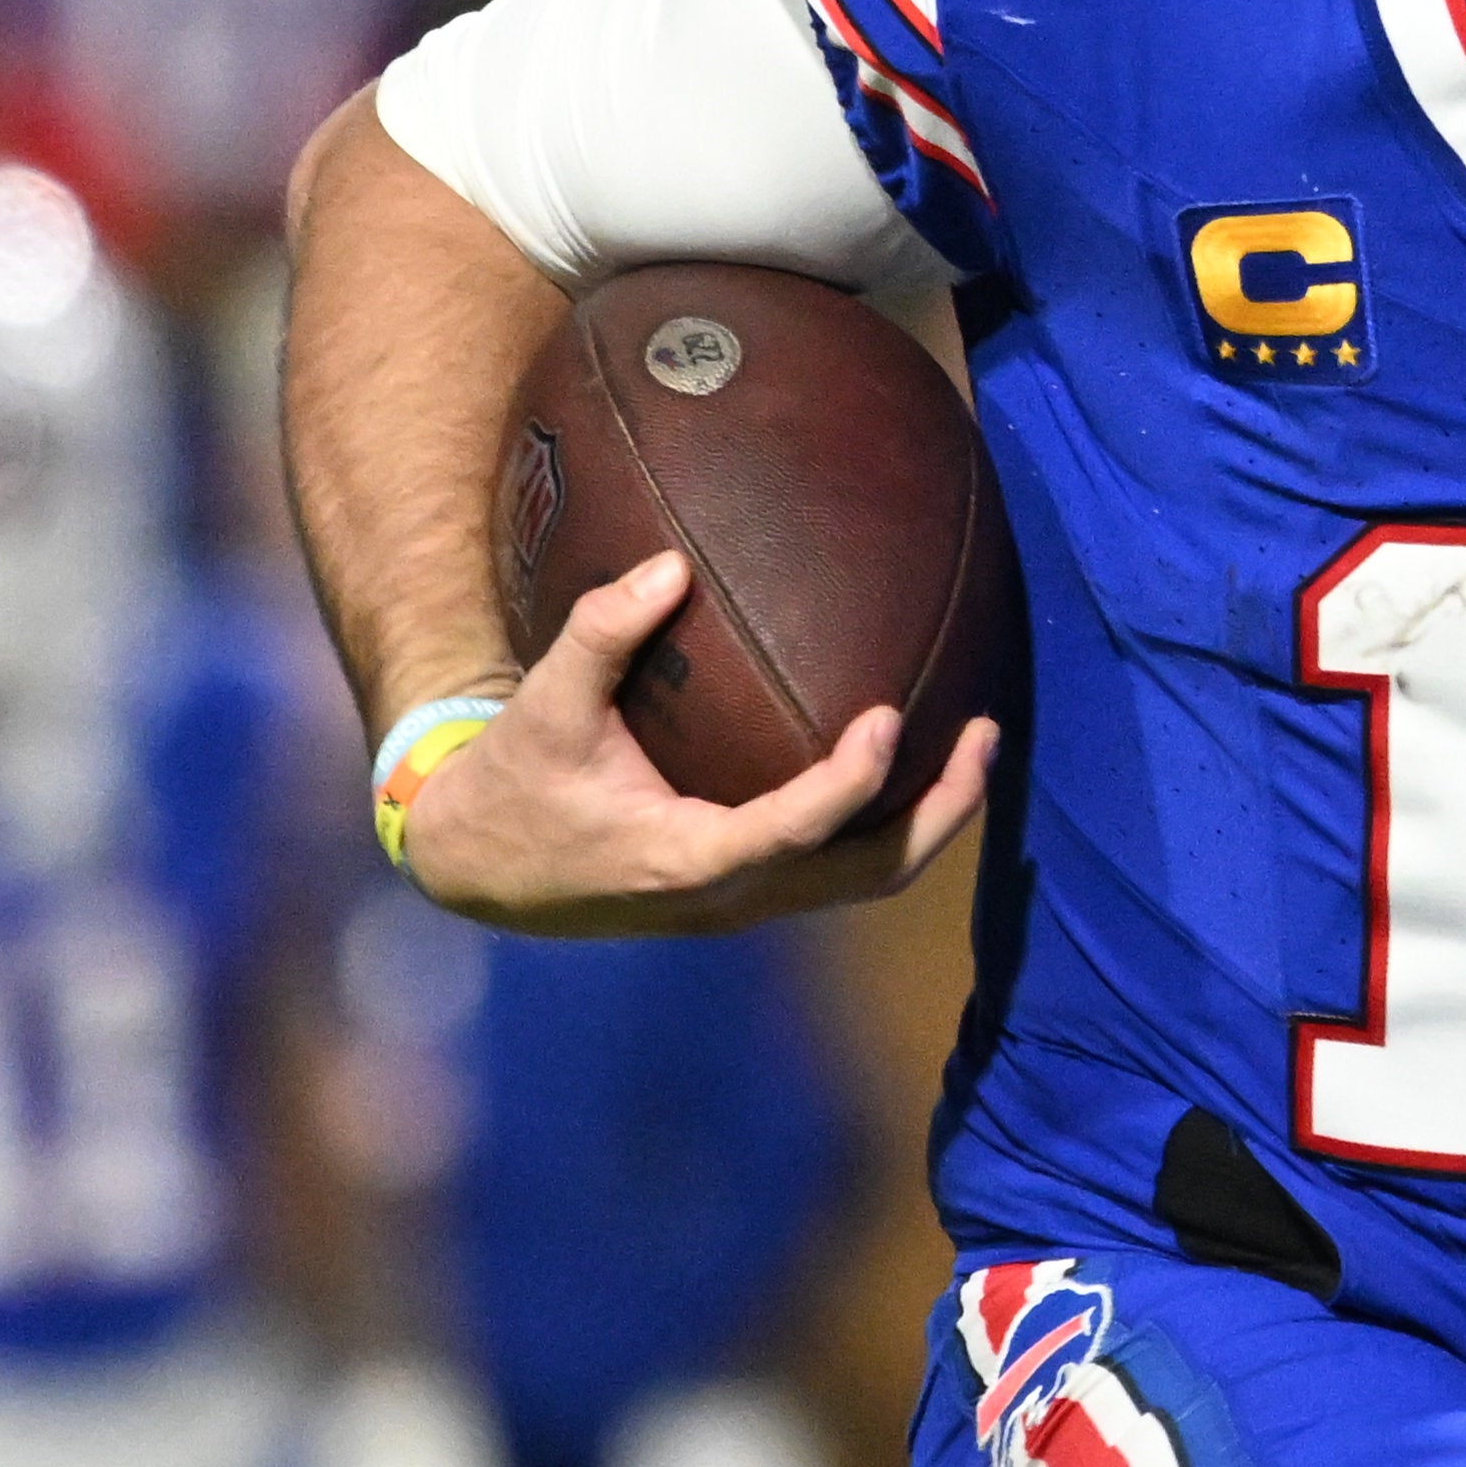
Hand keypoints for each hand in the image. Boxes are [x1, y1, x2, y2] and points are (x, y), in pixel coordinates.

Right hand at [391, 550, 996, 937]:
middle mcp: (733, 897)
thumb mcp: (542, 708)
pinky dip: (892, 822)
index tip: (887, 720)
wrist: (481, 868)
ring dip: (932, 820)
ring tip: (976, 741)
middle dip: (942, 812)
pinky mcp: (753, 893)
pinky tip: (915, 759)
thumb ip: (600, 636)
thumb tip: (669, 563)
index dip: (850, 785)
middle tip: (985, 731)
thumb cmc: (515, 784)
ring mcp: (749, 903)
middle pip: (870, 875)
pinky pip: (844, 867)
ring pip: (869, 880)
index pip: (793, 832)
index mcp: (685, 860)